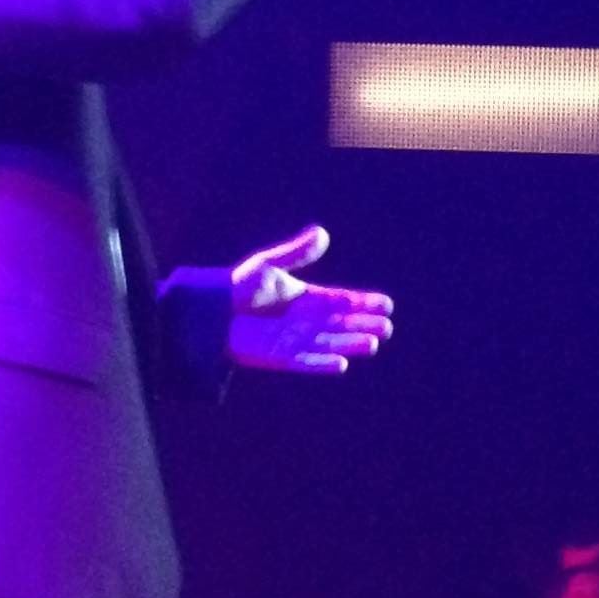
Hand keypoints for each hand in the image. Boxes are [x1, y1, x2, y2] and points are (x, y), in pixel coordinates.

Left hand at [226, 225, 393, 376]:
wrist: (210, 313)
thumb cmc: (238, 287)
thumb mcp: (269, 266)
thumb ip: (297, 253)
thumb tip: (323, 233)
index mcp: (306, 298)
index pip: (342, 300)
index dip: (364, 302)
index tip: (387, 304)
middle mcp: (305, 321)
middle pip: (342, 324)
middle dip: (364, 325)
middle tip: (388, 327)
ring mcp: (295, 340)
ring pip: (330, 343)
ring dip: (351, 344)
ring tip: (373, 343)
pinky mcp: (281, 357)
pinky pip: (307, 362)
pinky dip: (323, 364)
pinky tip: (342, 365)